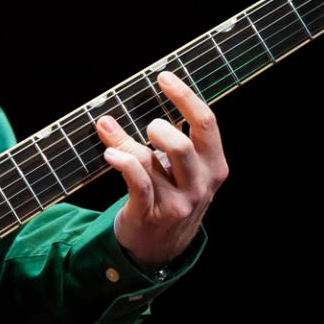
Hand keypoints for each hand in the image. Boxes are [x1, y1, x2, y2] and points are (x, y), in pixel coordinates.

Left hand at [99, 69, 228, 271]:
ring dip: (127, 141)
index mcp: (213, 167)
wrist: (160, 247)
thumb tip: (113, 114)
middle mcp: (199, 185)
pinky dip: (122, 162)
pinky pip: (136, 182)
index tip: (164, 76)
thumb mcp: (182, 171)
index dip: (185, 96)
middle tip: (147, 127)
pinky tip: (110, 152)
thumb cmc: (171, 197)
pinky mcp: (150, 214)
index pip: (206, 124)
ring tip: (110, 131)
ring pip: (151, 161)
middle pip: (182, 144)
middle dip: (159, 128)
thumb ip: (164, 142)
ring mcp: (176, 203)